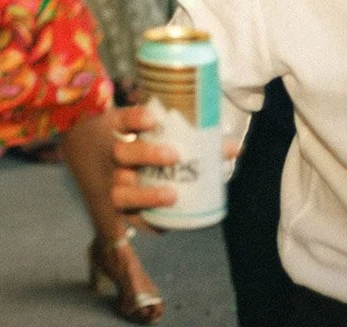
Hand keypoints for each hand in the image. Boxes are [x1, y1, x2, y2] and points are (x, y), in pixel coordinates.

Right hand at [109, 105, 240, 220]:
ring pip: (120, 191)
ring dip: (145, 194)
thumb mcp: (161, 140)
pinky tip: (164, 227)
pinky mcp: (120, 211)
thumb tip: (234, 148)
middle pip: (121, 153)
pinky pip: (129, 220)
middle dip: (145, 154)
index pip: (122, 120)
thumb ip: (195, 143)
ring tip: (172, 195)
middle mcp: (113, 159)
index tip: (153, 119)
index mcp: (120, 133)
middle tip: (174, 155)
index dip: (134, 118)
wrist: (113, 177)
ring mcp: (113, 185)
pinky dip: (147, 224)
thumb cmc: (146, 153)